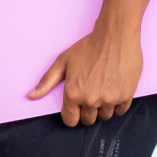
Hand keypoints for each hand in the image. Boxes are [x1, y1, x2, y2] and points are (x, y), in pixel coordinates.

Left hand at [28, 21, 142, 126]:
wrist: (115, 36)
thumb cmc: (88, 46)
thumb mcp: (63, 61)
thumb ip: (46, 81)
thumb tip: (30, 96)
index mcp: (73, 94)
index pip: (71, 121)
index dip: (73, 113)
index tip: (76, 104)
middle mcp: (91, 100)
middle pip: (88, 120)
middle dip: (88, 109)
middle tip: (91, 91)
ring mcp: (109, 99)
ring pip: (105, 116)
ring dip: (103, 106)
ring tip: (103, 87)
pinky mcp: (125, 97)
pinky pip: (120, 111)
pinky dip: (118, 102)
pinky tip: (114, 87)